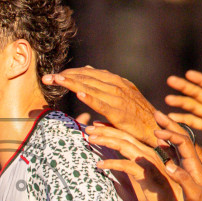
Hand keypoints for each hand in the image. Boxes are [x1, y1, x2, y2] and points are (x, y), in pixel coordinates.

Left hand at [42, 68, 159, 146]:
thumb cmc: (136, 114)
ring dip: (71, 83)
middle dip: (65, 77)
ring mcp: (118, 98)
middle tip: (46, 77)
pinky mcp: (119, 112)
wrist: (155, 127)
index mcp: (115, 82)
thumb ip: (103, 85)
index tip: (53, 76)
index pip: (88, 74)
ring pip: (91, 88)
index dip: (70, 74)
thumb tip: (85, 76)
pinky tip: (79, 94)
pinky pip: (102, 104)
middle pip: (86, 78)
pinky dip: (91, 98)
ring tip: (55, 80)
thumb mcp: (120, 95)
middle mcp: (116, 86)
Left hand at [85, 122, 186, 200]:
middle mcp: (148, 152)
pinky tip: (99, 164)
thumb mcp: (146, 176)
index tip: (95, 126)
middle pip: (123, 136)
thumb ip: (136, 166)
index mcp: (147, 151)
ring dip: (106, 141)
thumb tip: (123, 163)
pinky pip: (126, 165)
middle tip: (87, 129)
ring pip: (124, 146)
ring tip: (90, 140)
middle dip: (104, 131)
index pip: (127, 135)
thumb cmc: (162, 192)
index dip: (111, 129)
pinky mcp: (147, 174)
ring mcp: (148, 162)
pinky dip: (112, 163)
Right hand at [165, 69, 201, 154]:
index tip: (188, 74)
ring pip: (193, 107)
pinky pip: (194, 123)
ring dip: (181, 103)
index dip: (201, 80)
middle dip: (185, 87)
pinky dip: (183, 120)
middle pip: (199, 93)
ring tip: (168, 99)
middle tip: (171, 80)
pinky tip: (171, 118)